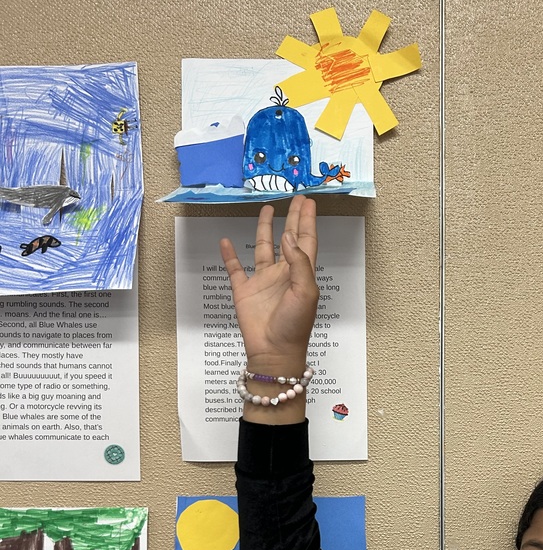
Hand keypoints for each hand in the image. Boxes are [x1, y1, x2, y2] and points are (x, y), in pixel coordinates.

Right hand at [220, 194, 318, 370]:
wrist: (274, 351)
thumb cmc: (295, 325)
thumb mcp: (306, 292)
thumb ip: (299, 263)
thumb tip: (288, 237)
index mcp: (301, 273)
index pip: (306, 241)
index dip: (307, 221)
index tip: (308, 201)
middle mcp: (283, 273)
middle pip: (288, 239)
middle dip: (292, 219)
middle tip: (294, 198)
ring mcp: (263, 281)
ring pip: (263, 248)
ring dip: (265, 229)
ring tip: (266, 209)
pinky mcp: (244, 291)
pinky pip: (235, 269)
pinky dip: (229, 255)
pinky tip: (226, 242)